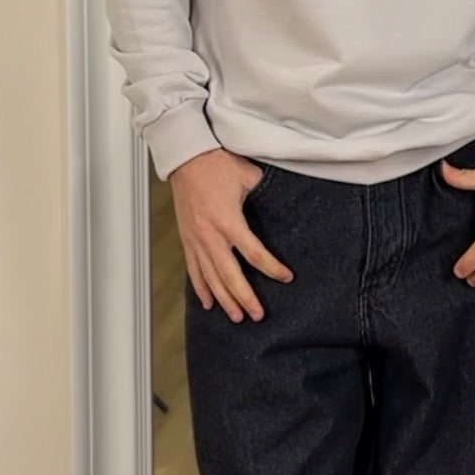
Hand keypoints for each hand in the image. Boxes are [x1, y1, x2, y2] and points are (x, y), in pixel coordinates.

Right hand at [169, 147, 293, 322]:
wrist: (187, 157)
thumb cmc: (217, 163)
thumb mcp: (248, 176)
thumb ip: (264, 192)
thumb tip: (281, 201)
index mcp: (229, 221)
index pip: (255, 254)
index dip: (273, 269)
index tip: (287, 278)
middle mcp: (211, 236)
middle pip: (230, 276)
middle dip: (245, 298)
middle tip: (258, 315)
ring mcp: (197, 240)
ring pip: (211, 278)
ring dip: (224, 299)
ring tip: (237, 317)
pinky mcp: (187, 238)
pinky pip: (193, 269)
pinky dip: (201, 288)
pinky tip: (208, 303)